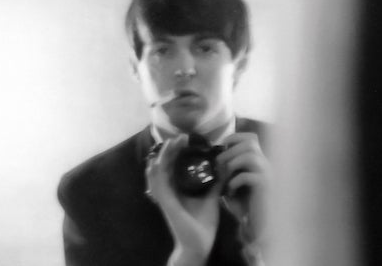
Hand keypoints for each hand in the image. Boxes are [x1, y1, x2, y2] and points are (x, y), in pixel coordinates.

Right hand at [146, 135, 222, 265]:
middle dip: (171, 149)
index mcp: (178, 187)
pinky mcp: (165, 203)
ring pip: (157, 170)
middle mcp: (169, 190)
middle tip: (181, 137)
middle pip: (164, 164)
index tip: (187, 139)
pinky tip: (159, 161)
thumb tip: (225, 166)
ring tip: (172, 143)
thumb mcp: (211, 197)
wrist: (199, 245)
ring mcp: (164, 196)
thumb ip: (216, 182)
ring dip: (163, 156)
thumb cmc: (202, 223)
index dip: (177, 150)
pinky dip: (156, 172)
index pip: (174, 164)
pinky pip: (156, 184)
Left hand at [217, 132, 270, 243]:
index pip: (251, 138)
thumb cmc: (244, 204)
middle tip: (219, 163)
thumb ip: (228, 168)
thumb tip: (213, 158)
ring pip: (250, 156)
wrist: (259, 225)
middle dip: (230, 150)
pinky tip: (230, 191)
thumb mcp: (233, 182)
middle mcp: (265, 164)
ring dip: (232, 163)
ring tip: (224, 176)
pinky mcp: (265, 187)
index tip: (222, 146)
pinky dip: (235, 181)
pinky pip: (249, 176)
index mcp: (258, 161)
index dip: (235, 137)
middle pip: (250, 142)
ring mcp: (267, 175)